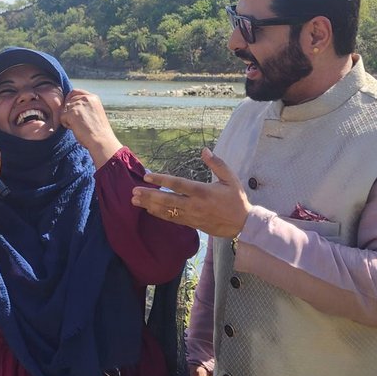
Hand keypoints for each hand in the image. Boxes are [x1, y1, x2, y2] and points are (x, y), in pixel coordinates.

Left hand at [59, 89, 121, 166]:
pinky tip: (76, 129)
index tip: (69, 108)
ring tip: (79, 126)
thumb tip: (70, 106)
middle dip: (69, 111)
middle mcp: (85, 98)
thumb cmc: (99, 131)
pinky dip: (66, 124)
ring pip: (64, 110)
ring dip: (68, 118)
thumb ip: (85, 106)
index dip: (70, 99)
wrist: (101, 140)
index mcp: (93, 97)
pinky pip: (62, 117)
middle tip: (78, 122)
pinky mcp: (71, 113)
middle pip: (68, 101)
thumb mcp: (95, 112)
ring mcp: (78, 105)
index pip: (75, 92)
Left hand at [129, 148, 249, 237]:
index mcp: (203, 191)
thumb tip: (205, 150)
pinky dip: (160, 214)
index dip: (161, 180)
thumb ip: (217, 164)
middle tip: (133, 192)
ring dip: (150, 206)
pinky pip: (173, 219)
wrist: (243, 225)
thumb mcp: (231, 179)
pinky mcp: (192, 224)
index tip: (147, 177)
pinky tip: (149, 210)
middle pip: (167, 200)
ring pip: (167, 211)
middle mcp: (195, 205)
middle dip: (149, 196)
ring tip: (135, 201)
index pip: (178, 185)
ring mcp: (192, 216)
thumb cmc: (237, 200)